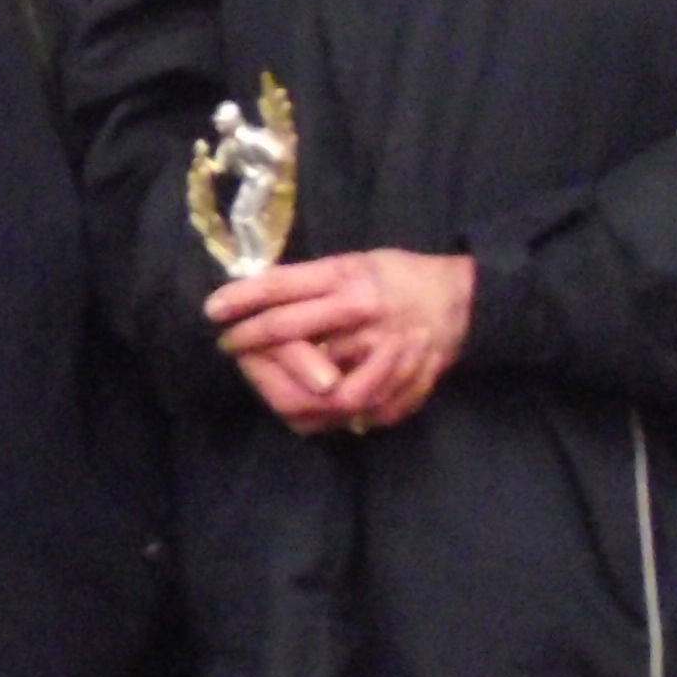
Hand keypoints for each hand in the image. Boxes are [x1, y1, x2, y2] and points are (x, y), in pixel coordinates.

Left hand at [207, 250, 473, 436]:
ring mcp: (381, 356)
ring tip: (261, 376)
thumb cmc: (399, 277)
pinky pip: (345, 414)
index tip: (213, 310)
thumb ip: (310, 283)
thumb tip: (255, 297)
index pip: (284, 288)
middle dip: (250, 342)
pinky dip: (315, 412)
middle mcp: (363, 316)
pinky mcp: (397, 389)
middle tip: (231, 344)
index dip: (243, 300)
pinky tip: (297, 399)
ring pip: (315, 387)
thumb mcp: (354, 263)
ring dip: (277, 384)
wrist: (463, 302)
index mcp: (351, 279)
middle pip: (290, 333)